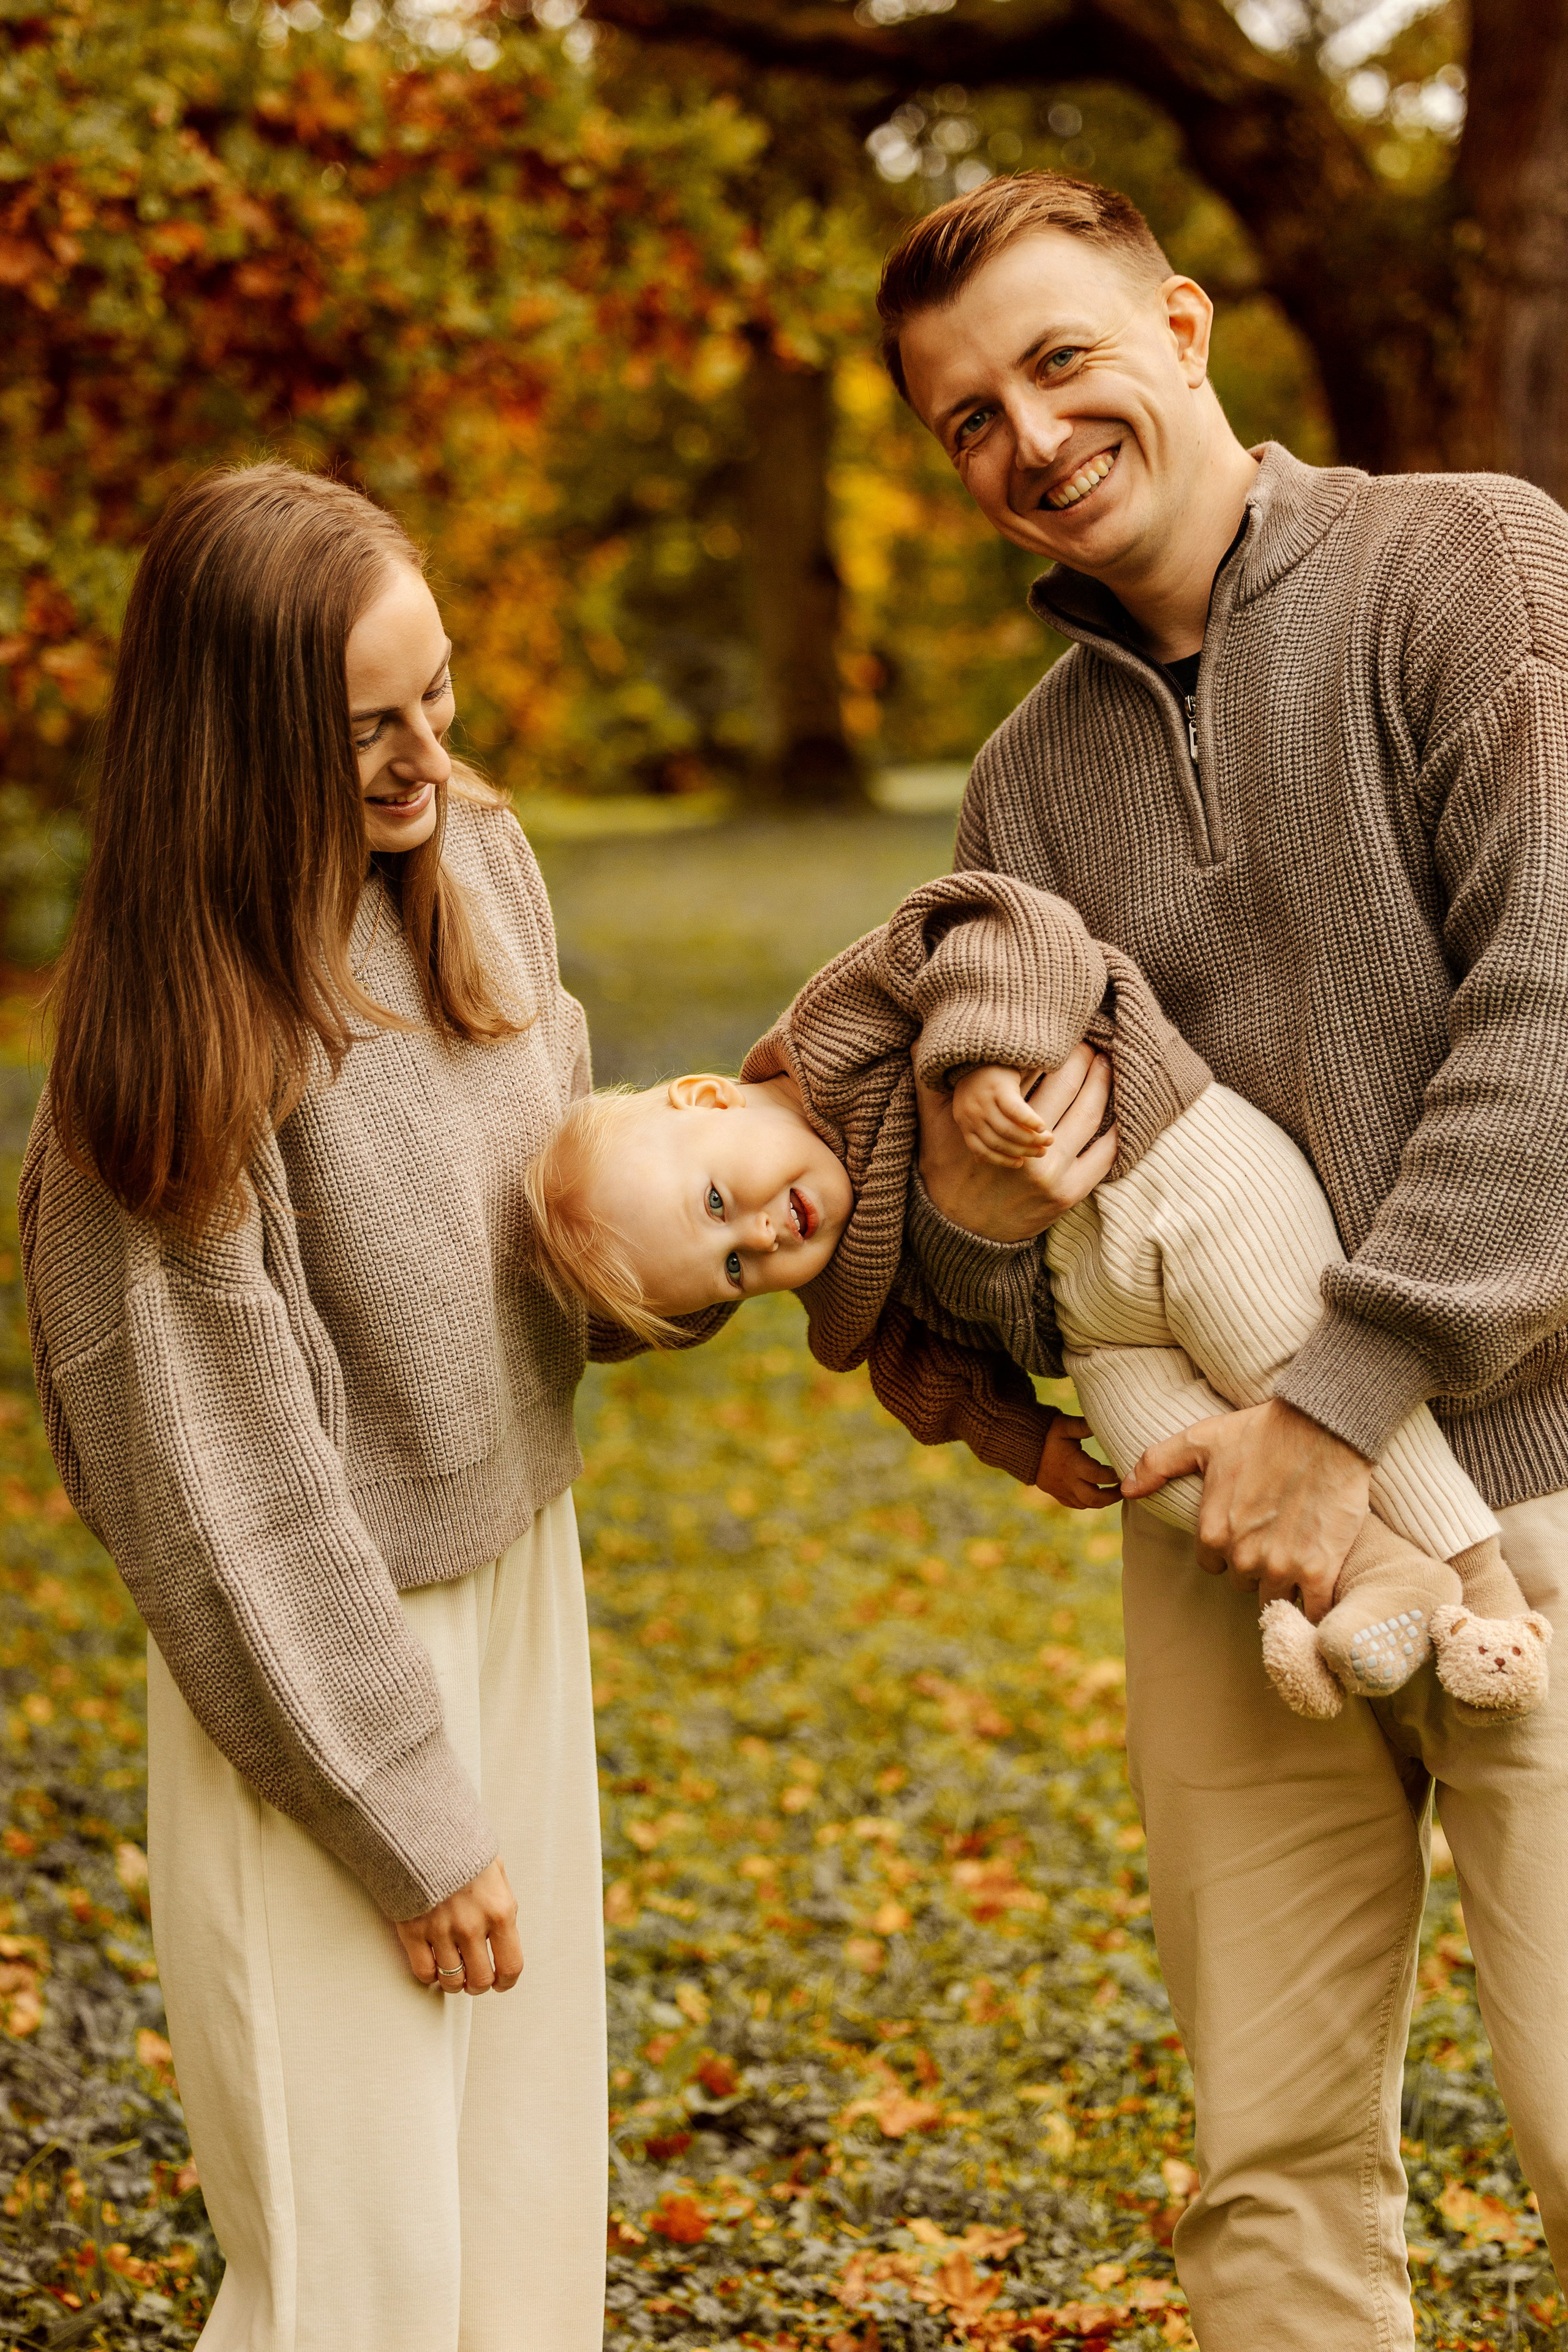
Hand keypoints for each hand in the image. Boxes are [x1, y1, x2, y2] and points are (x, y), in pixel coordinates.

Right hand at [396, 1858, 522, 1995]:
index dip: (506, 1981)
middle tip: (474, 1978)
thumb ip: (500, 1905)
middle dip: (478, 1984)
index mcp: (500, 1911)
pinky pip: (423, 1971)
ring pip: (451, 1981)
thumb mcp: (495, 1872)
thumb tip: (503, 1932)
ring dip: (453, 1981)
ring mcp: (442, 1931)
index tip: (501, 1982)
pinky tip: (433, 1962)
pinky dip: (429, 1973)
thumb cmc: (460, 1847)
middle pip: (480, 1981)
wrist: (423, 1831)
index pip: (511, 1965)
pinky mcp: (414, 1931)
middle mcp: (473, 1926)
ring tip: (453, 1970)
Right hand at [917, 1041, 1117, 1242]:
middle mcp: (1025, 1148)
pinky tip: (1118, 1113)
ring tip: (1105, 1067)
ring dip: (1101, 1087)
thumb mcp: (932, 1126)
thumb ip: (930, 1083)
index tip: (1061, 1037)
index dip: (1050, 1050)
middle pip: (1066, 1089)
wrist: (956, 1230)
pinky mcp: (1068, 1195)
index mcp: (995, 1124)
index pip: (1032, 1073)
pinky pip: (1102, 1157)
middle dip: (1082, 1061)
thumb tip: (919, 1041)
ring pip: (1087, 1117)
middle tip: (1090, 1045)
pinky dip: (1113, 1133)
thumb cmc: (946, 1170)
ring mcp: (1051, 1174)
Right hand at [1036, 1412, 1123, 1509]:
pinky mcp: (1055, 1492)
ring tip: (1115, 1493)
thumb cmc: (1046, 1432)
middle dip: (1112, 1496)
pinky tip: (1096, 1496)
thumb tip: (1107, 1422)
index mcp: (1072, 1464)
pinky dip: (1087, 1503)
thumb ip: (1085, 1426)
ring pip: (1085, 1504)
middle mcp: (1067, 1481)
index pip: (1099, 1476)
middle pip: (1094, 1498)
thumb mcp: (1065, 1426)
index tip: (1124, 1470)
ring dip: (1102, 1501)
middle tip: (1125, 1488)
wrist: (1019, 1444)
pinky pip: (1074, 1504)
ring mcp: (1061, 1489)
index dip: (1114, 1476)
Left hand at [1122, 1398, 1370, 1621]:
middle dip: (1256, 1565)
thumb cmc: (1261, 1431)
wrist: (1322, 1427)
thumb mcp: (1200, 1440)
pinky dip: (1316, 1605)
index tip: (1248, 1529)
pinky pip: (1312, 1609)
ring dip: (1286, 1584)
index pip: (1212, 1564)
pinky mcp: (1319, 1570)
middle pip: (1243, 1581)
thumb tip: (1125, 1487)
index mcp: (1212, 1532)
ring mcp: (1281, 1566)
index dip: (1229, 1548)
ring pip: (1275, 1598)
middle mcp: (1243, 1556)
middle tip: (1276, 1537)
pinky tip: (1321, 1587)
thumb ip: (1157, 1463)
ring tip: (1301, 1556)